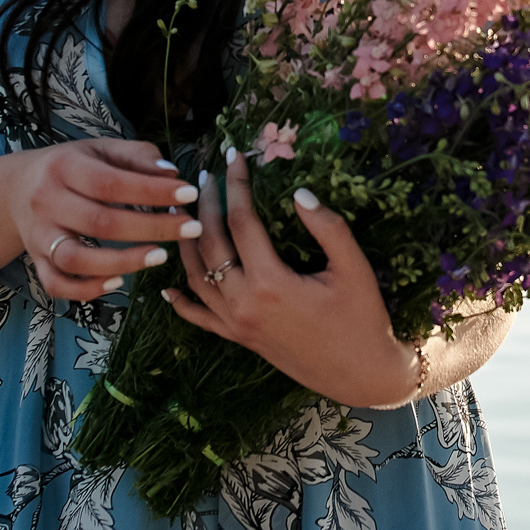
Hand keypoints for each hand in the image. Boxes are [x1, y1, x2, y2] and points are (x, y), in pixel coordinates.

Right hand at [12, 139, 199, 301]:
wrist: (17, 188)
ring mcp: (39, 236)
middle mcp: (46, 202)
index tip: (189, 194)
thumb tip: (172, 173)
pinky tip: (119, 281)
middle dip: (151, 228)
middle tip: (191, 228)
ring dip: (123, 262)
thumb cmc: (72, 166)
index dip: (153, 191)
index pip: (112, 183)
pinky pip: (58, 285)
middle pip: (100, 222)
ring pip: (76, 259)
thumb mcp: (101, 149)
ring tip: (161, 256)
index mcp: (63, 167)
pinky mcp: (36, 262)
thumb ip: (137, 156)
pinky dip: (87, 289)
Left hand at [163, 146, 415, 407]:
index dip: (236, 184)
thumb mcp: (354, 268)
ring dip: (187, 241)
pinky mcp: (239, 339)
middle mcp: (244, 303)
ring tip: (187, 211)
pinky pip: (199, 318)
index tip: (234, 154)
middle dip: (206, 203)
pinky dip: (180, 302)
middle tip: (206, 173)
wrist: (360, 374)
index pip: (242, 220)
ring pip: (196, 276)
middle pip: (211, 243)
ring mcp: (237, 324)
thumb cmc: (362, 318)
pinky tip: (166, 287)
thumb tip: (298, 192)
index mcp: (271, 282)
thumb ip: (327, 227)